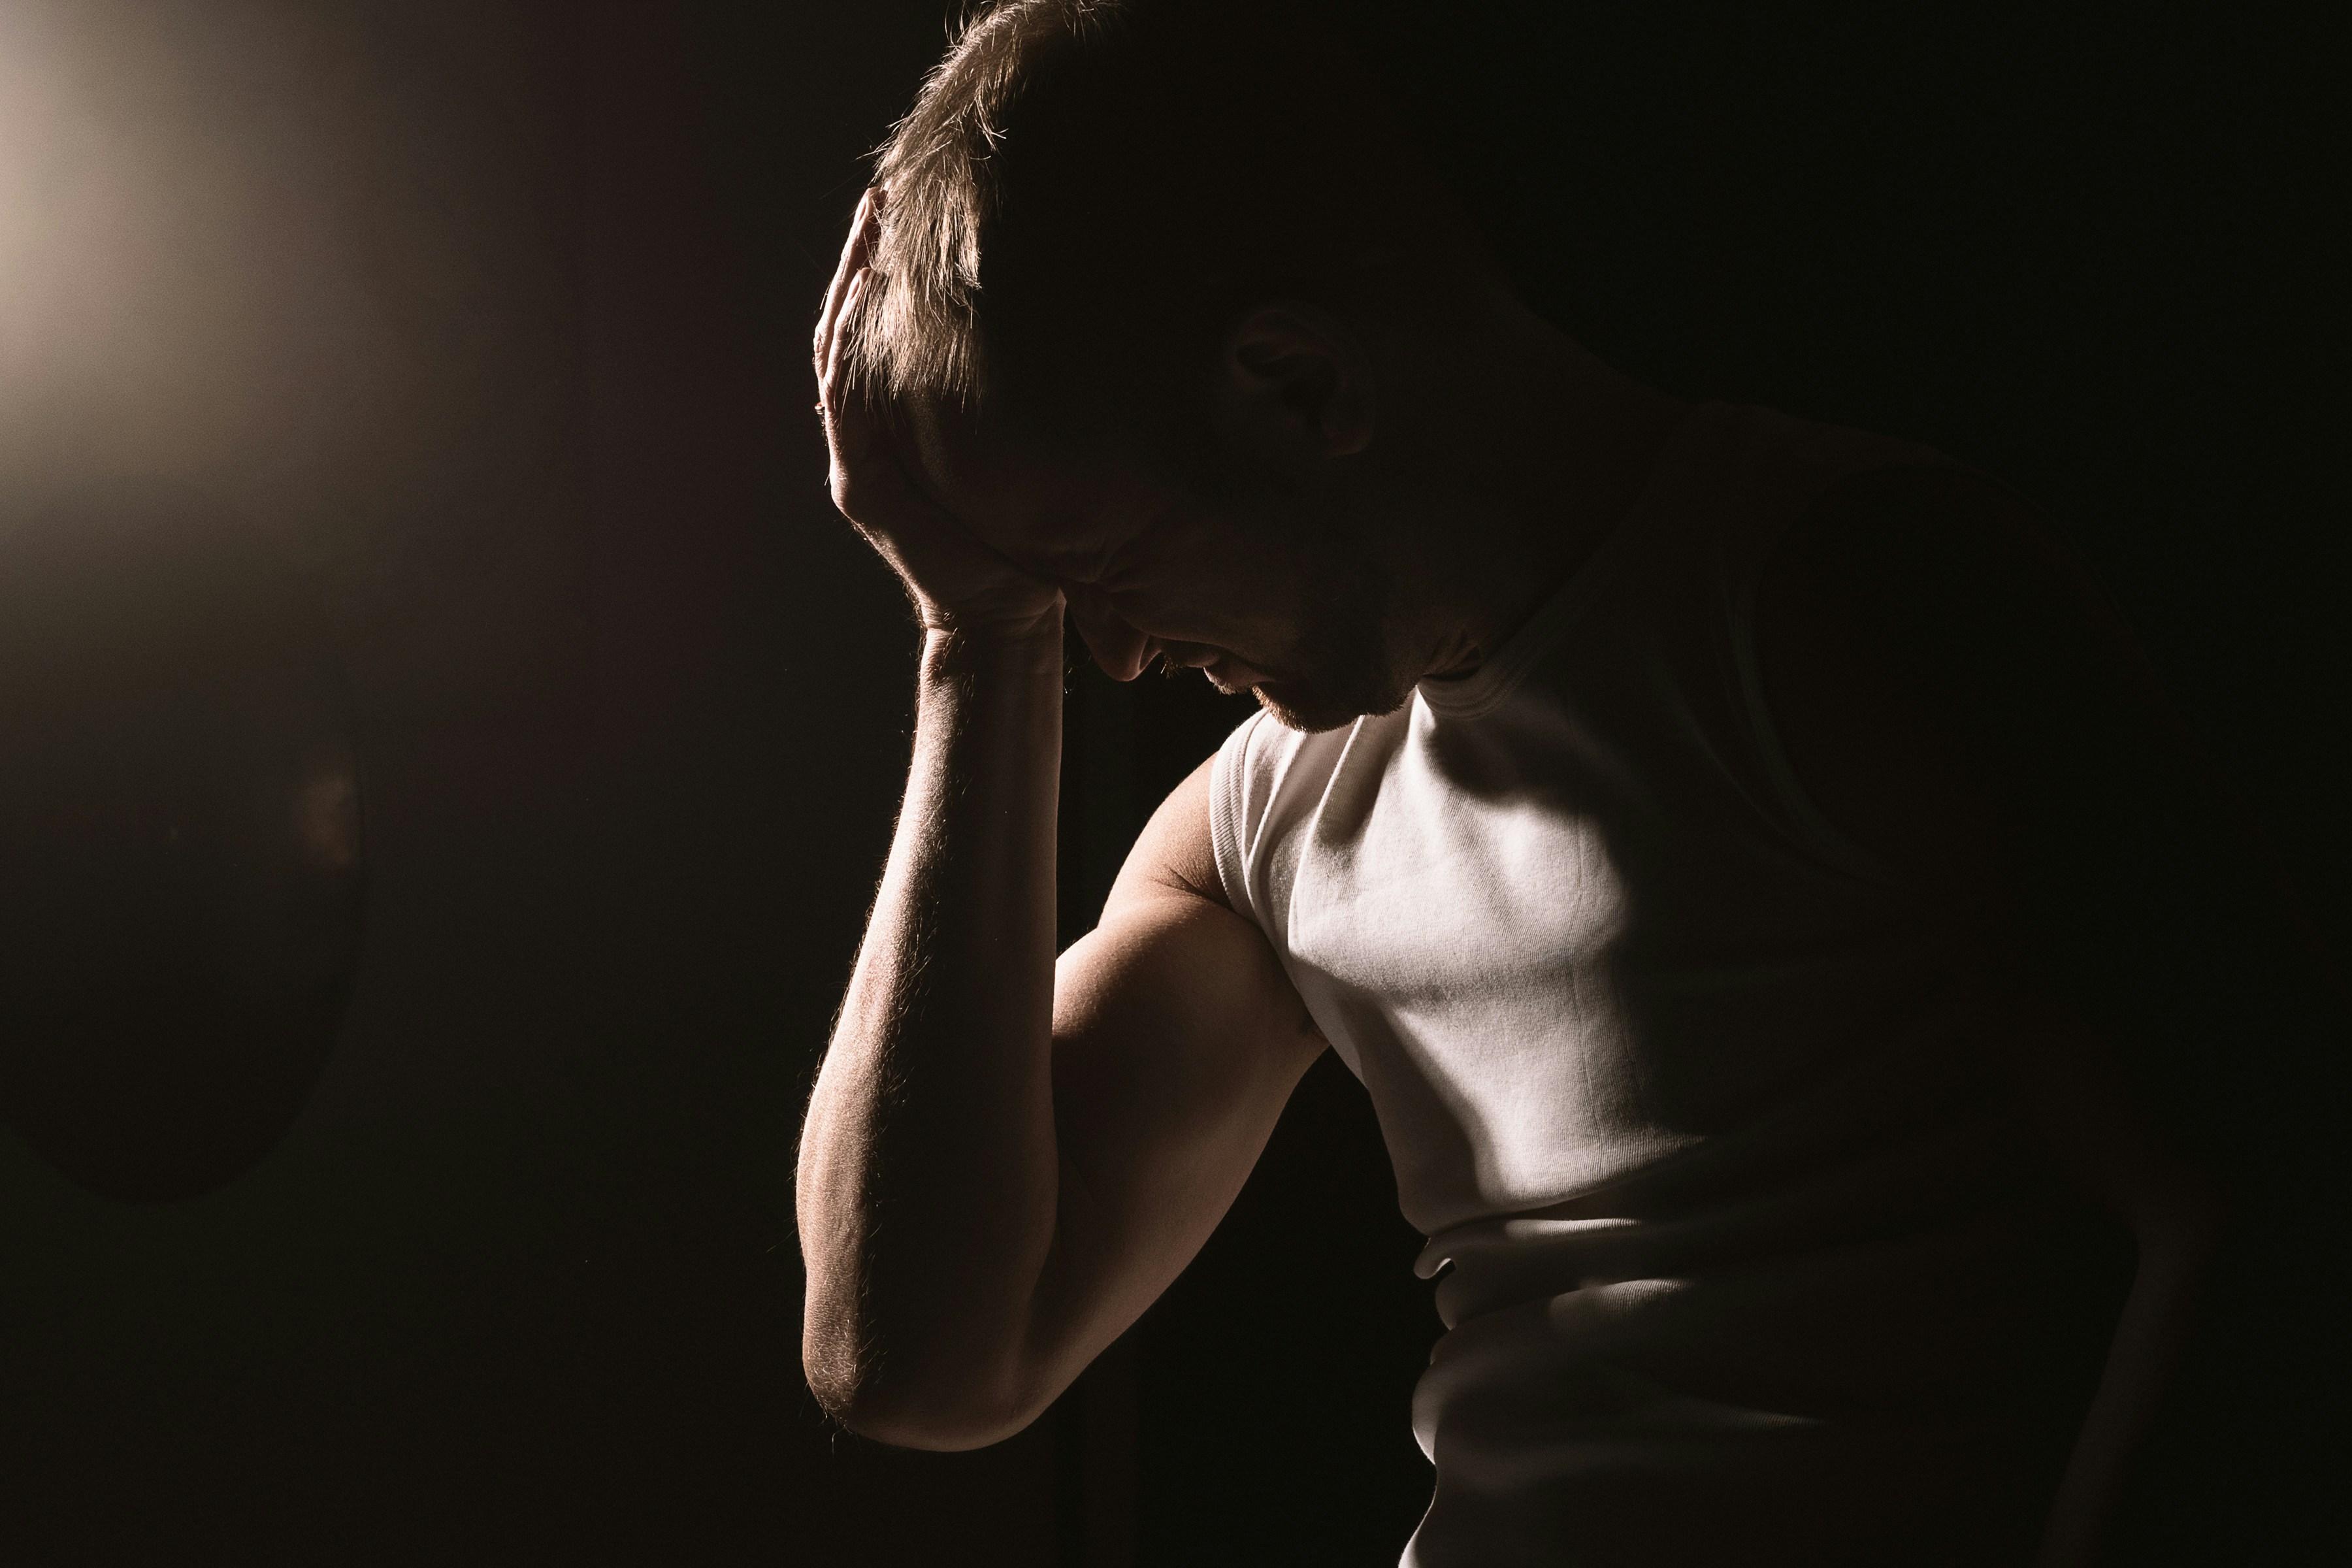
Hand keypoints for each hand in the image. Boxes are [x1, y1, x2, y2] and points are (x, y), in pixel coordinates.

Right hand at [815, 190, 1061, 641]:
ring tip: (872, 224)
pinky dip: (854, 346)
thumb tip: (1073, 335)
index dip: (891, 270)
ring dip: (853, 286)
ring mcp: (860, 461)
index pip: (886, 332)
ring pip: (842, 354)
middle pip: (855, 329)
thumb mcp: (1025, 457)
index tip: (913, 211)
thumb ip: (1018, 409)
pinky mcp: (862, 486)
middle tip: (883, 193)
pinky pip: (849, 402)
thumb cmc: (1028, 544)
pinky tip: (868, 292)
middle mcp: (871, 439)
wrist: (1008, 621)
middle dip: (866, 258)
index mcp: (905, 428)